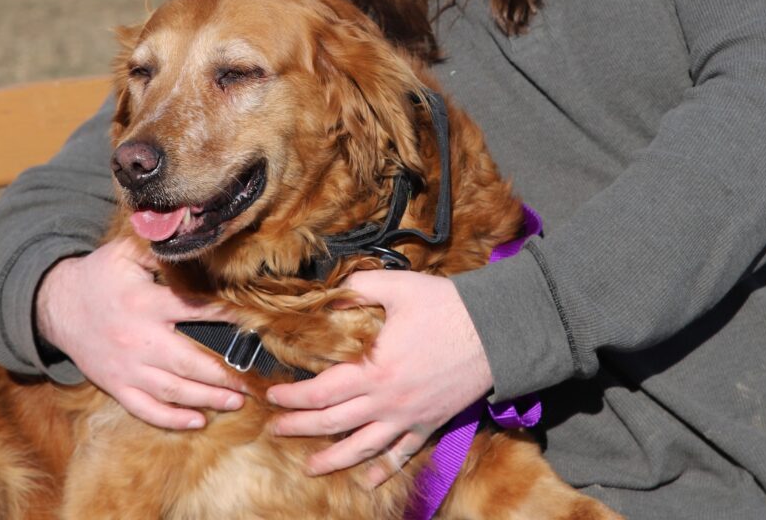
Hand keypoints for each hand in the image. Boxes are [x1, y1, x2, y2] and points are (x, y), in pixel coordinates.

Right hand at [34, 236, 249, 428]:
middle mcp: (138, 339)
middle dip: (222, 375)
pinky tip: (197, 422)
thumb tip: (190, 238)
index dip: (224, 315)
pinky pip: (145, 409)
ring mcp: (126, 368)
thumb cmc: (99, 274)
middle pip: (187, 362)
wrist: (56, 305)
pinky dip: (171, 420)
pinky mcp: (115, 385)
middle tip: (250, 383)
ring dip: (206, 399)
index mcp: (145, 303)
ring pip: (171, 391)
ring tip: (236, 403)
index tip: (252, 323)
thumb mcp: (126, 252)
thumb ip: (158, 248)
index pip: (193, 309)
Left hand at [267, 270, 492, 485]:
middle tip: (277, 429)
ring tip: (311, 467)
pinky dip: (383, 470)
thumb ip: (360, 286)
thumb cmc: (445, 306)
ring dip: (333, 460)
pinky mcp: (430, 423)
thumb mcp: (398, 286)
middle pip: (333, 424)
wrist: (493, 331)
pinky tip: (368, 479)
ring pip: (362, 448)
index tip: (273, 395)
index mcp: (374, 369)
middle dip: (300, 428)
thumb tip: (333, 289)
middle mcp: (387, 401)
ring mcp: (408, 417)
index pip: (320, 392)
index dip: (292, 396)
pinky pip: (402, 454)